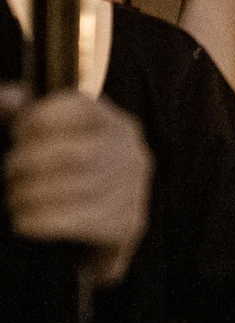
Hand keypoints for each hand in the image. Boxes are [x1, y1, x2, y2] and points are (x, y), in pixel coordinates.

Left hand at [4, 90, 151, 285]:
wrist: (103, 224)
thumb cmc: (70, 170)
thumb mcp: (53, 134)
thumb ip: (25, 112)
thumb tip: (5, 98)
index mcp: (113, 122)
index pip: (79, 108)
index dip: (38, 118)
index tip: (18, 132)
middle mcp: (130, 152)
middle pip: (71, 153)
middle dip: (27, 164)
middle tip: (11, 172)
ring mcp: (134, 189)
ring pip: (71, 189)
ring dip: (27, 195)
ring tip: (15, 198)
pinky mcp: (128, 223)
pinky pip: (73, 222)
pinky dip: (38, 221)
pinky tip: (24, 220)